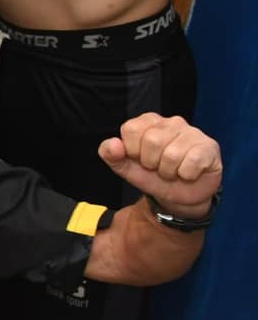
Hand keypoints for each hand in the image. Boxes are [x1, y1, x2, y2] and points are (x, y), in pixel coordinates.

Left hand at [100, 113, 223, 217]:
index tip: (140, 159)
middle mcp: (171, 122)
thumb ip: (111, 154)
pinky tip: (189, 172)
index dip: (133, 151)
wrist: (179, 197)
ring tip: (173, 171)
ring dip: (169, 172)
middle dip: (152, 163)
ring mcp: (193, 132)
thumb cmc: (152, 176)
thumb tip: (113, 144)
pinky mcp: (209, 146)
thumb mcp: (126, 168)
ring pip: (172, 154)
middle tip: (159, 168)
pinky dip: (186, 174)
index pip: (131, 129)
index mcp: (148, 121)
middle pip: (152, 141)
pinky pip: (192, 162)